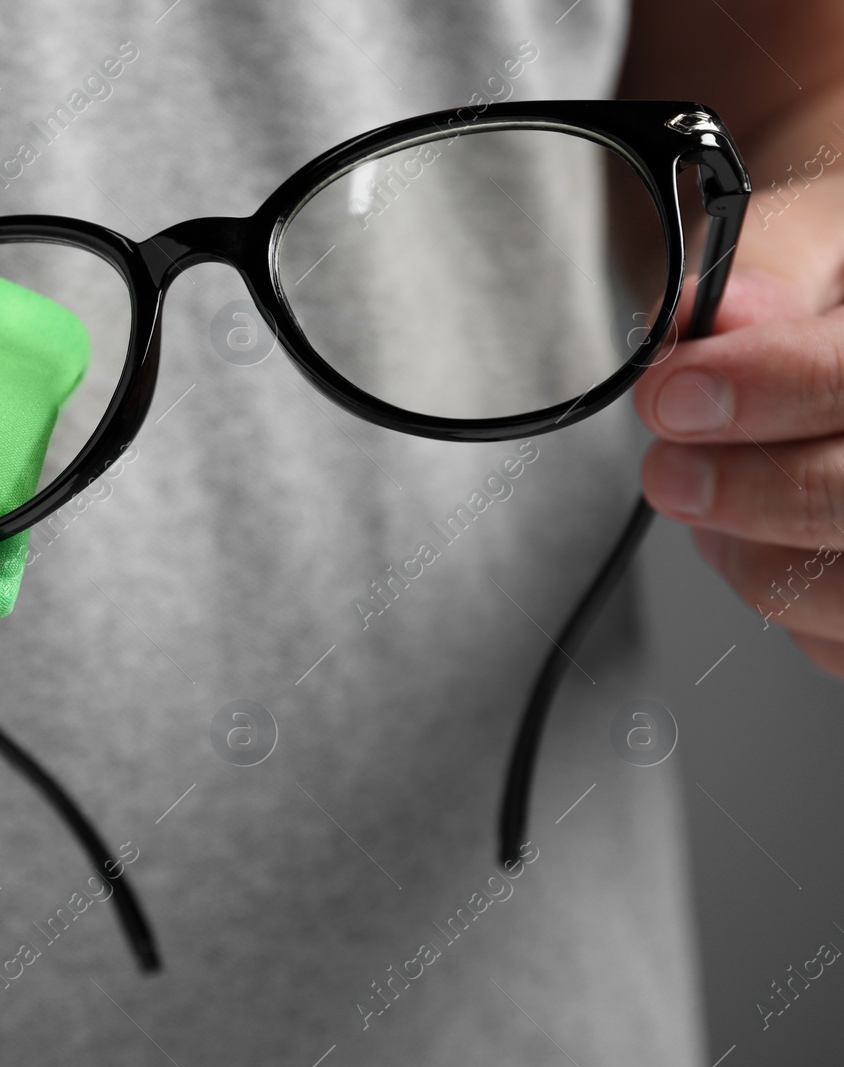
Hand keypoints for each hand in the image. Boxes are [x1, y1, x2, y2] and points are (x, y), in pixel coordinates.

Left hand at [633, 157, 843, 675]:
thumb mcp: (824, 226)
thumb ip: (772, 265)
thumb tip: (718, 311)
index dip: (779, 387)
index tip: (675, 394)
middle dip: (750, 488)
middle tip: (668, 463)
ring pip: (839, 594)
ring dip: (748, 548)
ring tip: (711, 487)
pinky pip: (834, 644)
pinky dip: (774, 587)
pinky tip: (763, 531)